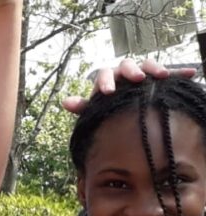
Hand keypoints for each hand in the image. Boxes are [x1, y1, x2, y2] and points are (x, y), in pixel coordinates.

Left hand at [63, 58, 196, 113]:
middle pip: (126, 65)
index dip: (105, 82)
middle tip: (136, 79)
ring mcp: (143, 74)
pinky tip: (191, 74)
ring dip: (154, 68)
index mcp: (108, 79)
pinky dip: (180, 73)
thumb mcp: (97, 110)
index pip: (104, 75)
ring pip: (147, 64)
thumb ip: (84, 107)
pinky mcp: (159, 78)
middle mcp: (124, 73)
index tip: (107, 92)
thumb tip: (64, 102)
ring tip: (160, 76)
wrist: (127, 111)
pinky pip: (171, 72)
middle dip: (131, 71)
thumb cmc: (109, 109)